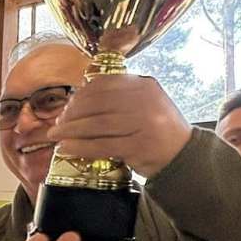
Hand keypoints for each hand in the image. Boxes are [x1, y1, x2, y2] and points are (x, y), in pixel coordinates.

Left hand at [48, 72, 191, 176]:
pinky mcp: (138, 147)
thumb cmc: (159, 130)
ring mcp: (142, 124)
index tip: (68, 105)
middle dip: (72, 114)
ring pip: (96, 125)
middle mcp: (144, 101)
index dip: (80, 95)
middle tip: (58, 123)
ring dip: (71, 131)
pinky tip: (67, 148)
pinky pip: (101, 146)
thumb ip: (121, 96)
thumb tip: (80, 98)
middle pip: (97, 104)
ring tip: (56, 136)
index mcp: (144, 85)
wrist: (184, 156)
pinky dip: (80, 147)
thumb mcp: (147, 103)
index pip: (103, 84)